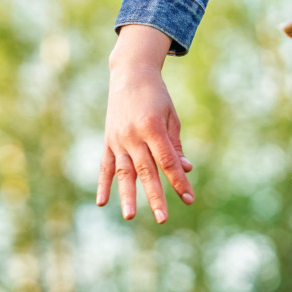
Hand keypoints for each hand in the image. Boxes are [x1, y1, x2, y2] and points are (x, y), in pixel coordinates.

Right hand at [98, 25, 193, 222]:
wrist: (130, 73)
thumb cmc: (158, 96)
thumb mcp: (171, 118)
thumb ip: (175, 146)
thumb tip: (185, 170)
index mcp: (153, 127)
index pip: (167, 160)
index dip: (178, 181)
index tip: (188, 199)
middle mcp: (133, 134)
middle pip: (146, 170)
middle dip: (155, 196)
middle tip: (163, 218)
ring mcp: (118, 138)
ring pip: (124, 172)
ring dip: (127, 195)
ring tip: (130, 216)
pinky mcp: (108, 140)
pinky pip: (105, 166)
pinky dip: (103, 184)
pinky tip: (102, 202)